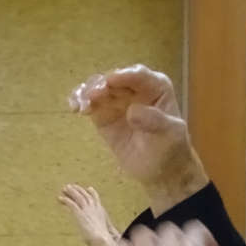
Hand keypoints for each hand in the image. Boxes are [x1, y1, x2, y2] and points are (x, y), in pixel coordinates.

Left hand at [59, 183, 121, 245]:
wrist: (101, 238)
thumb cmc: (104, 238)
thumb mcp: (104, 232)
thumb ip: (101, 229)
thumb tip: (98, 235)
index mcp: (101, 211)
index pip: (96, 199)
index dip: (92, 193)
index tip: (89, 188)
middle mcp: (94, 208)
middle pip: (86, 196)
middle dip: (79, 190)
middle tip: (72, 186)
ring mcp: (87, 210)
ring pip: (78, 197)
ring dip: (72, 192)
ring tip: (65, 188)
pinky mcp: (80, 214)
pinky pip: (72, 204)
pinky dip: (66, 201)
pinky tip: (60, 198)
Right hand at [69, 65, 206, 208]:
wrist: (160, 170)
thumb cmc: (170, 148)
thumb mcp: (169, 134)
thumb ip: (154, 121)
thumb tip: (131, 112)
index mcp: (155, 87)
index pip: (138, 75)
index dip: (123, 76)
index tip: (110, 83)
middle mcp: (134, 89)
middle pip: (113, 79)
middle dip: (100, 85)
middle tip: (91, 98)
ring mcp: (117, 102)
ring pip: (98, 88)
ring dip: (86, 93)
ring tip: (81, 107)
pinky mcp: (103, 116)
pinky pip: (90, 104)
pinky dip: (80, 102)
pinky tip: (75, 108)